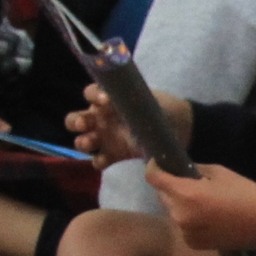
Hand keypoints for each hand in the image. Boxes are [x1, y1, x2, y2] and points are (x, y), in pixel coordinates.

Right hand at [68, 82, 193, 164]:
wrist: (179, 127)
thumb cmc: (161, 108)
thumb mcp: (150, 100)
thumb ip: (136, 100)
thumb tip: (123, 103)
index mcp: (107, 100)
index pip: (90, 94)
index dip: (93, 96)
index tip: (104, 100)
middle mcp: (101, 118)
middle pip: (76, 119)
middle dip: (76, 121)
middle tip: (86, 124)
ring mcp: (105, 138)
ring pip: (83, 141)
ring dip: (83, 142)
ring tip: (90, 143)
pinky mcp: (113, 155)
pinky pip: (98, 160)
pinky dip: (98, 161)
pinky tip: (105, 160)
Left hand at [153, 162, 255, 255]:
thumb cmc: (245, 194)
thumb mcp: (220, 173)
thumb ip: (194, 170)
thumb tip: (179, 171)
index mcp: (186, 194)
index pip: (153, 178)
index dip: (153, 167)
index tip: (159, 163)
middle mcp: (179, 215)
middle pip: (162, 195)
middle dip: (171, 186)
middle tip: (189, 182)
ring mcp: (184, 231)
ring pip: (171, 210)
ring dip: (180, 203)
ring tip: (201, 202)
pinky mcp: (192, 243)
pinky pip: (182, 225)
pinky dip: (188, 219)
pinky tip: (206, 217)